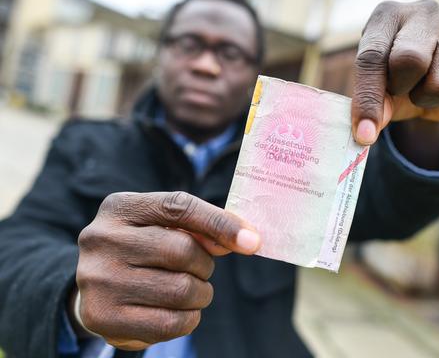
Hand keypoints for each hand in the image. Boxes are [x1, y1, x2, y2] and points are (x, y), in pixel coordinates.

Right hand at [75, 191, 259, 349]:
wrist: (96, 284)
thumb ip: (199, 226)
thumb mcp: (162, 225)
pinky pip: (169, 323)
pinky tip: (181, 311)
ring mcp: (98, 279)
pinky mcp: (103, 317)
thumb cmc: (142, 248)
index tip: (252, 241)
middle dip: (205, 265)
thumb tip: (244, 239)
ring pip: (180, 290)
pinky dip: (189, 319)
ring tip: (193, 291)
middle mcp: (102, 239)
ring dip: (201, 294)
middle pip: (183, 251)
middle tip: (202, 270)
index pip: (179, 207)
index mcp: (121, 207)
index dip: (220, 223)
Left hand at [352, 0, 438, 144]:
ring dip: (429, 99)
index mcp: (387, 16)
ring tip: (425, 86)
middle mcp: (424, 12)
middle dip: (402, 89)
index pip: (372, 57)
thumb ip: (370, 104)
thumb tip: (367, 133)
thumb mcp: (377, 86)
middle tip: (400, 89)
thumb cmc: (394, 75)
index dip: (367, 99)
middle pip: (410, 61)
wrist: (431, 67)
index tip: (364, 133)